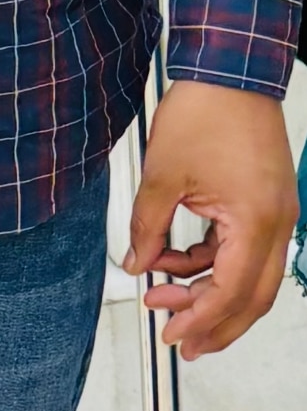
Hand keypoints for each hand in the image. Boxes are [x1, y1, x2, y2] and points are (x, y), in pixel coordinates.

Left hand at [124, 78, 298, 361]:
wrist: (228, 69)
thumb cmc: (208, 110)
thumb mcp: (163, 175)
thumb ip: (147, 227)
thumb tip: (136, 263)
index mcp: (256, 222)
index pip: (231, 292)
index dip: (199, 320)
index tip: (172, 335)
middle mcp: (275, 224)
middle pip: (251, 298)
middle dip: (214, 324)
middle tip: (180, 341)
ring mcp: (273, 213)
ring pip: (247, 275)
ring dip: (207, 290)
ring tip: (164, 294)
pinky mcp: (264, 201)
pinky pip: (241, 248)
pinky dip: (210, 260)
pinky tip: (174, 259)